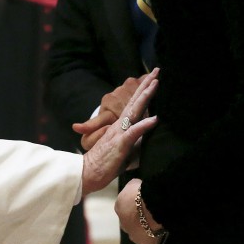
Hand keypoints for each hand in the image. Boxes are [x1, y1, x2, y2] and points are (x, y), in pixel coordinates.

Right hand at [81, 69, 158, 195]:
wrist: (87, 173)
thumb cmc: (106, 163)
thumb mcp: (124, 149)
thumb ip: (134, 140)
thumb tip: (145, 136)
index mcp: (121, 126)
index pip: (135, 105)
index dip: (144, 91)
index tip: (154, 78)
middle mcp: (120, 125)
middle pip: (135, 102)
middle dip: (146, 86)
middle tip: (157, 70)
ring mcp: (119, 133)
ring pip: (134, 112)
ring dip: (145, 97)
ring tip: (155, 84)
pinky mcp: (119, 144)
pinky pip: (133, 133)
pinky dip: (144, 125)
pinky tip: (155, 119)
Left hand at [116, 178, 164, 243]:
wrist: (152, 206)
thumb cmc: (143, 192)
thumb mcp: (134, 183)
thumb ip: (133, 187)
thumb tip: (136, 187)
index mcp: (119, 207)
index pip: (123, 207)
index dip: (133, 205)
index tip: (141, 203)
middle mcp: (123, 224)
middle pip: (129, 223)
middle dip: (137, 219)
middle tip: (149, 213)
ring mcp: (134, 236)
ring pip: (139, 234)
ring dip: (145, 230)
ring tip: (157, 223)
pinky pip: (150, 242)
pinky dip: (155, 238)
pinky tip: (162, 232)